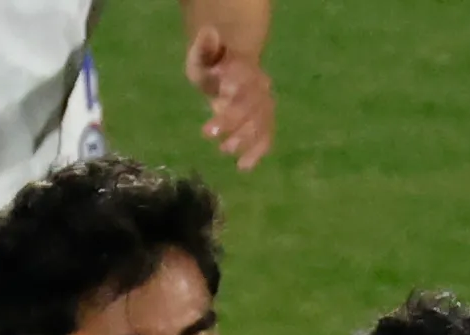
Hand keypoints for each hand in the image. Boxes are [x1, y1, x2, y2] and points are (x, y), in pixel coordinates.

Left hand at [184, 29, 276, 168]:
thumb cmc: (212, 67)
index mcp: (245, 68)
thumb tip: (209, 33)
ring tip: (224, 151)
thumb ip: (205, 48)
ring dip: (244, 139)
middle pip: (251, 104)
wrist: (231, 74)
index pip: (244, 78)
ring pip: (261, 123)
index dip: (235, 89)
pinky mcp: (265, 122)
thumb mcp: (203, 55)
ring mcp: (264, 106)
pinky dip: (257, 152)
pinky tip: (244, 167)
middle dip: (232, 120)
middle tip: (208, 133)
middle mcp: (259, 87)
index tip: (218, 97)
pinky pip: (266, 137)